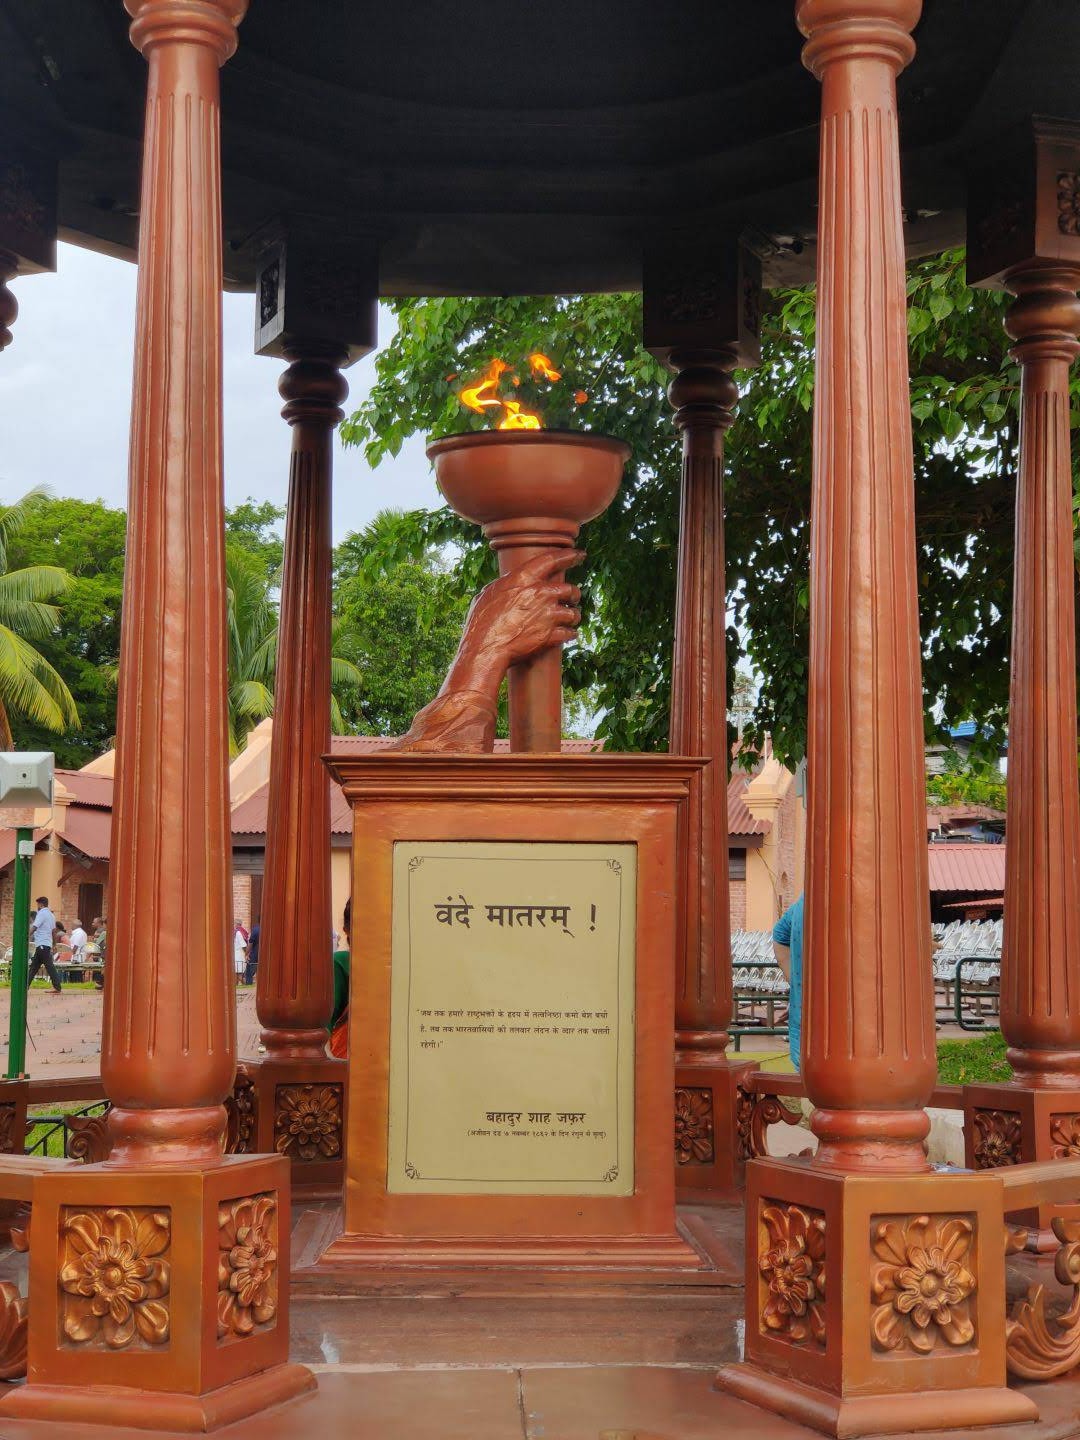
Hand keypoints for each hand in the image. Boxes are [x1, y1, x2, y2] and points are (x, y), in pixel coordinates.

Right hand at [465, 549, 583, 666]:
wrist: (485, 649)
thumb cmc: (481, 621)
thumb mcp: (488, 594)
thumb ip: (505, 585)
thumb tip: (508, 582)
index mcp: (524, 579)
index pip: (552, 560)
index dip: (569, 556)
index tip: (580, 554)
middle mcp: (541, 594)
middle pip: (570, 589)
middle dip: (574, 594)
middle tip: (572, 598)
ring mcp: (548, 615)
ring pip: (574, 613)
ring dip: (573, 616)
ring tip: (570, 619)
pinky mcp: (551, 636)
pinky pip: (570, 633)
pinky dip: (570, 634)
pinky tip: (568, 634)